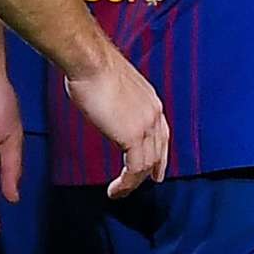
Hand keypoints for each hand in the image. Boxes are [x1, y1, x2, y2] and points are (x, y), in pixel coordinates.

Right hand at [58, 45, 171, 196]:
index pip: (162, 134)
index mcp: (151, 100)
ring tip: (120, 192)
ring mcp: (145, 125)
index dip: (160, 153)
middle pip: (158, 151)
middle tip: (145, 184)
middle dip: (152, 171)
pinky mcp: (132, 136)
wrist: (91, 61)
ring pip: (146, 164)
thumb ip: (118, 102)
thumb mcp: (113, 87)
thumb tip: (107, 109)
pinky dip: (126, 184)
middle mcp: (153, 113)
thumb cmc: (93, 67)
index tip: (157, 167)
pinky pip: (134, 169)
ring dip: (134, 183)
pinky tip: (115, 190)